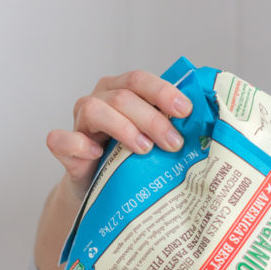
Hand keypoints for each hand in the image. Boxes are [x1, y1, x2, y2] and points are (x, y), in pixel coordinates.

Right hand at [46, 70, 192, 200]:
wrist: (103, 189)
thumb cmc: (133, 159)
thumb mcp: (156, 140)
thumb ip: (173, 128)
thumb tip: (209, 128)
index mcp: (122, 92)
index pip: (140, 80)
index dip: (162, 92)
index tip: (186, 111)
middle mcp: (100, 100)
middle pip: (123, 96)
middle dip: (152, 119)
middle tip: (174, 144)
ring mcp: (80, 123)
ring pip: (95, 110)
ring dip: (123, 127)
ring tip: (145, 149)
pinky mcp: (65, 148)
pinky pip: (61, 139)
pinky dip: (78, 144)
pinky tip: (96, 153)